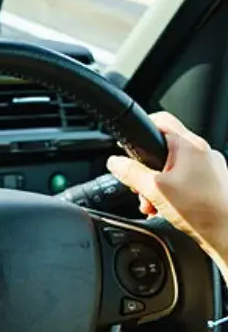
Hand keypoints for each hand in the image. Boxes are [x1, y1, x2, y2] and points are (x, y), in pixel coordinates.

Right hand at [107, 112, 227, 260]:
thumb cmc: (202, 212)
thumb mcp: (155, 190)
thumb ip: (131, 173)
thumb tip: (115, 162)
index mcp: (190, 145)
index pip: (160, 120)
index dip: (141, 129)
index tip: (130, 145)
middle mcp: (204, 152)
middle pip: (165, 148)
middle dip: (148, 169)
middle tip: (142, 186)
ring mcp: (212, 168)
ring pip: (175, 166)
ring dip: (160, 183)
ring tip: (155, 203)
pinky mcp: (216, 184)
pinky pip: (188, 179)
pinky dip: (175, 190)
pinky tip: (169, 208)